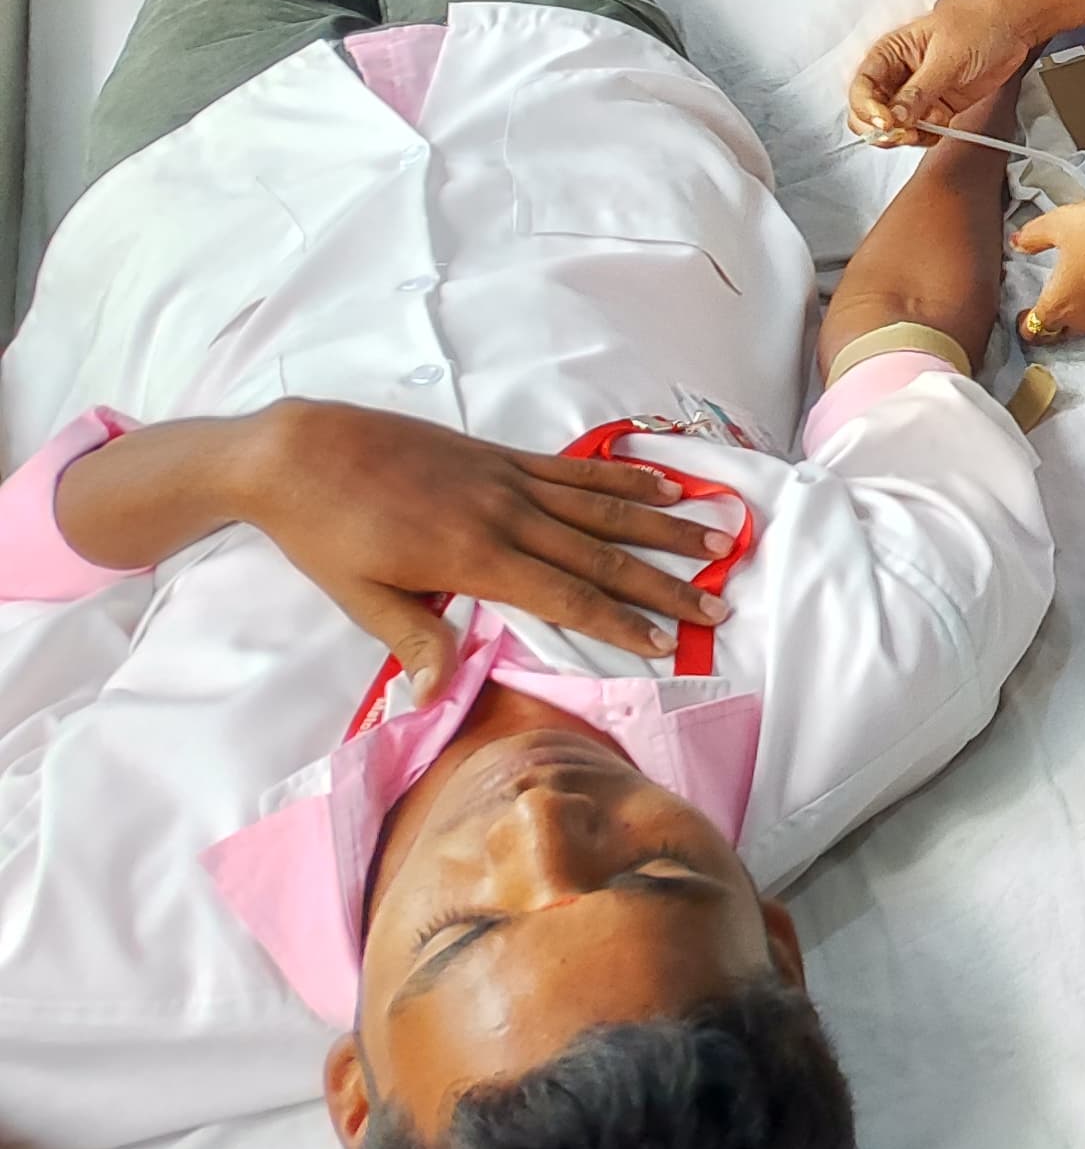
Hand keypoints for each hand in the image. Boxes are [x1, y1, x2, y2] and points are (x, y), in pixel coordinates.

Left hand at [236, 402, 735, 693]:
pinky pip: (577, 471)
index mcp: (474, 558)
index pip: (564, 596)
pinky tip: (664, 488)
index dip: (618, 621)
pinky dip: (625, 480)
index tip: (666, 642)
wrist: (301, 452)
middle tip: (718, 601)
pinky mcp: (502, 456)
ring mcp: (510, 481)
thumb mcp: (358, 596)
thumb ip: (412, 639)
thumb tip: (440, 696)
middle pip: (601, 554)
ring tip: (718, 539)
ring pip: (604, 508)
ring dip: (664, 528)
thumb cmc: (324, 532)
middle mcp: (507, 516)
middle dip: (664, 583)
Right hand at [850, 0, 1047, 141]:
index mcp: (890, 54)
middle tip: (905, 132)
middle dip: (883, 129)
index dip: (867, 109)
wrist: (1012, 27)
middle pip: (869, 114)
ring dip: (907, 135)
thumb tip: (897, 116)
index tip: (886, 122)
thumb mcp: (948, 55)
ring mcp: (917, 94)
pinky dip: (927, 137)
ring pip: (894, 128)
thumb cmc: (978, 24)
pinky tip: (942, 127)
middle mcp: (898, 76)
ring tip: (929, 126)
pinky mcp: (936, 108)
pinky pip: (920, 132)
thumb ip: (921, 88)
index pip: (861, 88)